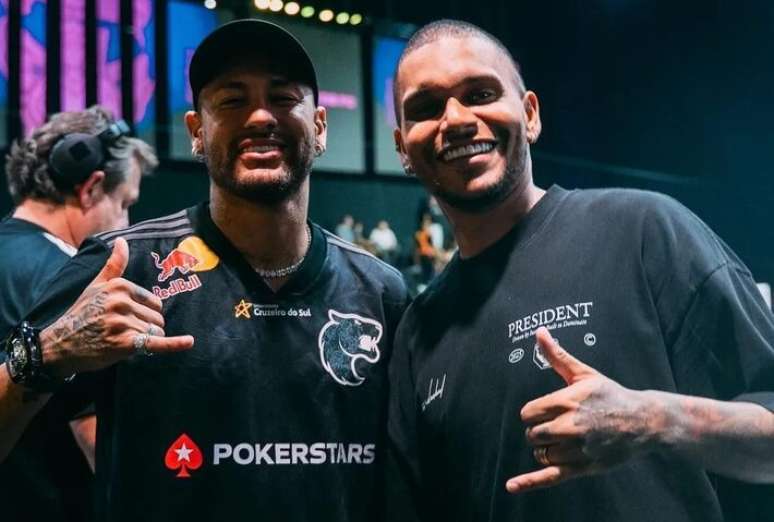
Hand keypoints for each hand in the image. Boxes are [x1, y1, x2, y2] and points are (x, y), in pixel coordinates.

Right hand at [41, 238, 194, 376]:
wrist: (60, 345)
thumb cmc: (82, 314)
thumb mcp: (96, 285)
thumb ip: (114, 264)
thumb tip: (122, 240)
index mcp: (119, 286)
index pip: (155, 301)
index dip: (144, 313)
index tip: (124, 317)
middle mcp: (121, 302)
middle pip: (157, 317)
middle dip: (145, 326)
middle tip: (121, 331)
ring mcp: (122, 323)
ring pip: (156, 331)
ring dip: (144, 339)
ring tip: (120, 339)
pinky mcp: (125, 344)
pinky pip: (157, 342)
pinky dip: (175, 344)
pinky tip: (189, 342)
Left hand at [505, 327, 658, 492]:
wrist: (644, 421)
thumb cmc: (610, 394)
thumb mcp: (583, 373)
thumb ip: (557, 356)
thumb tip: (539, 331)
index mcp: (565, 401)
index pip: (528, 413)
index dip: (535, 413)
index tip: (548, 411)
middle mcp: (568, 426)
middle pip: (532, 434)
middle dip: (539, 431)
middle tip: (558, 426)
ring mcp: (575, 449)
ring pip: (541, 454)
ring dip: (546, 449)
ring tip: (565, 441)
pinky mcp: (582, 467)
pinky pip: (549, 477)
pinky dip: (528, 482)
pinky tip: (512, 486)